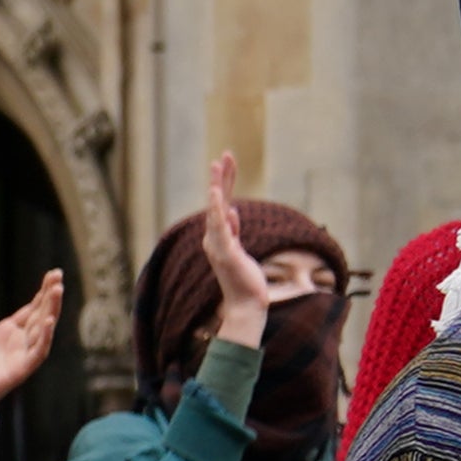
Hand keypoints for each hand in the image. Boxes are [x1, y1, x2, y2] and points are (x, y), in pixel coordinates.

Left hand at [0, 266, 70, 422]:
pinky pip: (37, 353)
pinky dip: (45, 338)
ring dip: (51, 311)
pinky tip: (49, 321)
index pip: (30, 309)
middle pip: (40, 315)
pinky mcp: (19, 370)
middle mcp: (17, 343)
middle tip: (58, 275)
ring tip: (57, 291)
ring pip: (43, 330)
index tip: (52, 274)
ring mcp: (20, 356)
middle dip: (50, 296)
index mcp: (5, 333)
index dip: (41, 293)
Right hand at [191, 154, 273, 358]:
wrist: (246, 305)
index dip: (225, 183)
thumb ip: (234, 231)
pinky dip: (216, 209)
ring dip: (217, 186)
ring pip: (216, 209)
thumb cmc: (245, 281)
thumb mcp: (241, 250)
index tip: (228, 163)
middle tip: (224, 155)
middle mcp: (214, 238)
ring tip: (218, 165)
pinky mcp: (225, 252)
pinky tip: (216, 195)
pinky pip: (219, 226)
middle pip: (218, 201)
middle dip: (221, 177)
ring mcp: (218, 244)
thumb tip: (233, 210)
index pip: (222, 204)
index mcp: (218, 236)